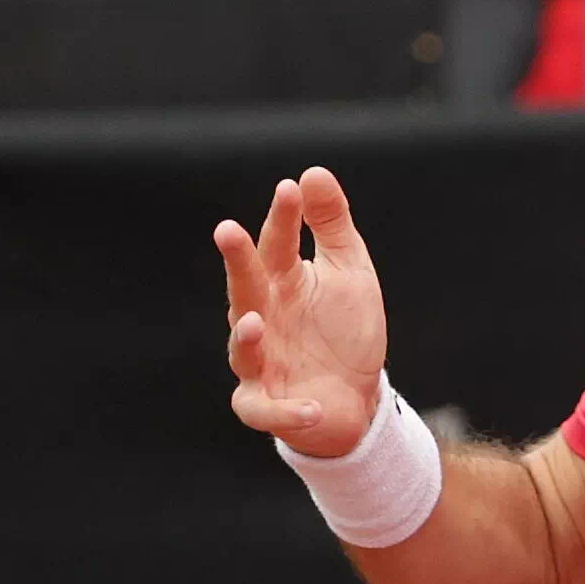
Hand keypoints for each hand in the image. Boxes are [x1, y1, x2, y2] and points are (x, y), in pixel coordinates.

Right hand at [219, 167, 386, 457]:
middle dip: (237, 262)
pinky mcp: (269, 405)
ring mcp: (261, 363)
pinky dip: (287, 411)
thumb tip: (313, 171)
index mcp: (283, 283)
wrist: (356, 396)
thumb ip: (332, 225)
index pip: (278, 244)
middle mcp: (264, 318)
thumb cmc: (345, 329)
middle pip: (245, 287)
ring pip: (241, 350)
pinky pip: (266, 410)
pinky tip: (312, 407)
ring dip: (245, 339)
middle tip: (228, 231)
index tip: (290, 187)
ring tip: (254, 323)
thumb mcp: (349, 271)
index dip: (282, 218)